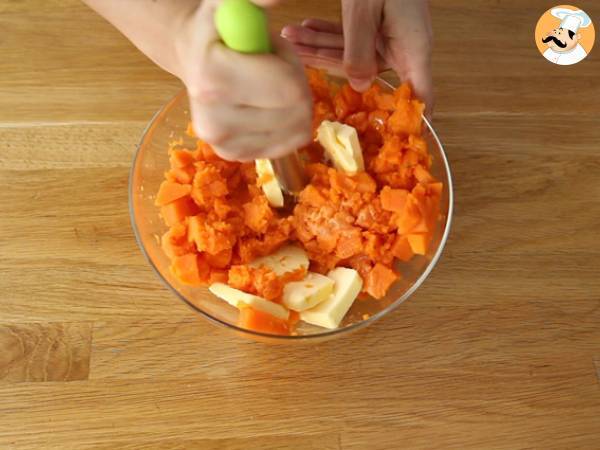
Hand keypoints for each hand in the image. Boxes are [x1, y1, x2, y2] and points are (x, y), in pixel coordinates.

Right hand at [176, 0, 312, 160]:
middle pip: (296, 113)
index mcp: (214, 80)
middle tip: (273, 68)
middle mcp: (214, 122)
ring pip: (296, 131)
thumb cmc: (218, 28)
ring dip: (292, 106)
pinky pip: (286, 145)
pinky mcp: (233, 156)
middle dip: (296, 86)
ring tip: (267, 85)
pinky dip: (286, 125)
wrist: (192, 56)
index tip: (275, 53)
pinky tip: (265, 106)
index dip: (293, 67)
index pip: (290, 90)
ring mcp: (223, 144)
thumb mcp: (232, 2)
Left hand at [281, 0, 432, 113]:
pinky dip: (326, 33)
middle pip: (365, 74)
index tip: (396, 143)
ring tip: (290, 36)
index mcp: (411, 47)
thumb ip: (359, 50)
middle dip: (327, 64)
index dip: (411, 121)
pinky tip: (303, 29)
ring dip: (318, 45)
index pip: (420, 95)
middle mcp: (400, 47)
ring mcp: (386, 36)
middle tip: (294, 59)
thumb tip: (357, 86)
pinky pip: (348, 38)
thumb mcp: (366, 10)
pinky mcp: (373, 25)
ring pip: (350, 54)